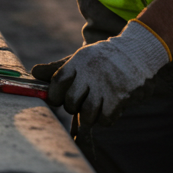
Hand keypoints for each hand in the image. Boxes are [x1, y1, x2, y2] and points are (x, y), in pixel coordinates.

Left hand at [34, 20, 168, 124]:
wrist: (138, 52)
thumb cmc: (103, 60)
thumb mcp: (80, 59)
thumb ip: (57, 69)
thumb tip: (34, 73)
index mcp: (79, 61)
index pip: (57, 81)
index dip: (54, 95)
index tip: (58, 98)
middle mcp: (91, 72)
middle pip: (71, 102)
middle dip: (73, 107)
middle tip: (81, 102)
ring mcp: (106, 84)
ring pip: (87, 115)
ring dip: (89, 116)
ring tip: (95, 106)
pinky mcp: (120, 96)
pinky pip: (105, 119)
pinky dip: (105, 119)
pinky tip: (109, 108)